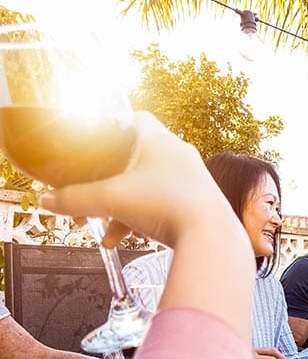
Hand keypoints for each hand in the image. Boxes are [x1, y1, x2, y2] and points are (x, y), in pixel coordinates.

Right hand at [39, 111, 231, 249]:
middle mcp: (178, 155)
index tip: (95, 139)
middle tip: (88, 193)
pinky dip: (140, 219)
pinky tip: (122, 240)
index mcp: (160, 140)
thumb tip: (48, 201)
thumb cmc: (166, 206)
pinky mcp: (196, 203)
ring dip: (120, 205)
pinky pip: (162, 205)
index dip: (113, 126)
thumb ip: (74, 199)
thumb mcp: (110, 200)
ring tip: (100, 228)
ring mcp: (190, 180)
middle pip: (135, 157)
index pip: (136, 118)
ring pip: (146, 186)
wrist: (210, 237)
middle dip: (107, 179)